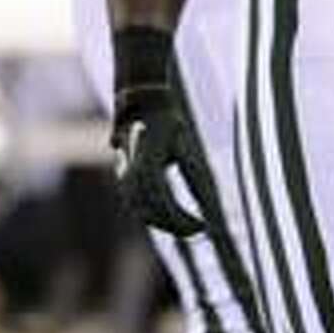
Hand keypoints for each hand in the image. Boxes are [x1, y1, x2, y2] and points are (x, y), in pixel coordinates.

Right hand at [111, 85, 218, 238]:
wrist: (140, 104)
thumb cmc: (166, 122)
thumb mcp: (184, 146)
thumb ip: (194, 175)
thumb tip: (209, 205)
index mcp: (147, 163)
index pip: (164, 204)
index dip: (182, 220)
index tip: (203, 225)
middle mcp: (131, 173)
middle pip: (151, 214)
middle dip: (175, 226)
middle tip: (200, 228)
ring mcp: (124, 176)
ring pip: (141, 213)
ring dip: (164, 224)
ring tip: (189, 225)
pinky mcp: (124, 178)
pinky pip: (136, 205)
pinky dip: (154, 215)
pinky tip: (174, 217)